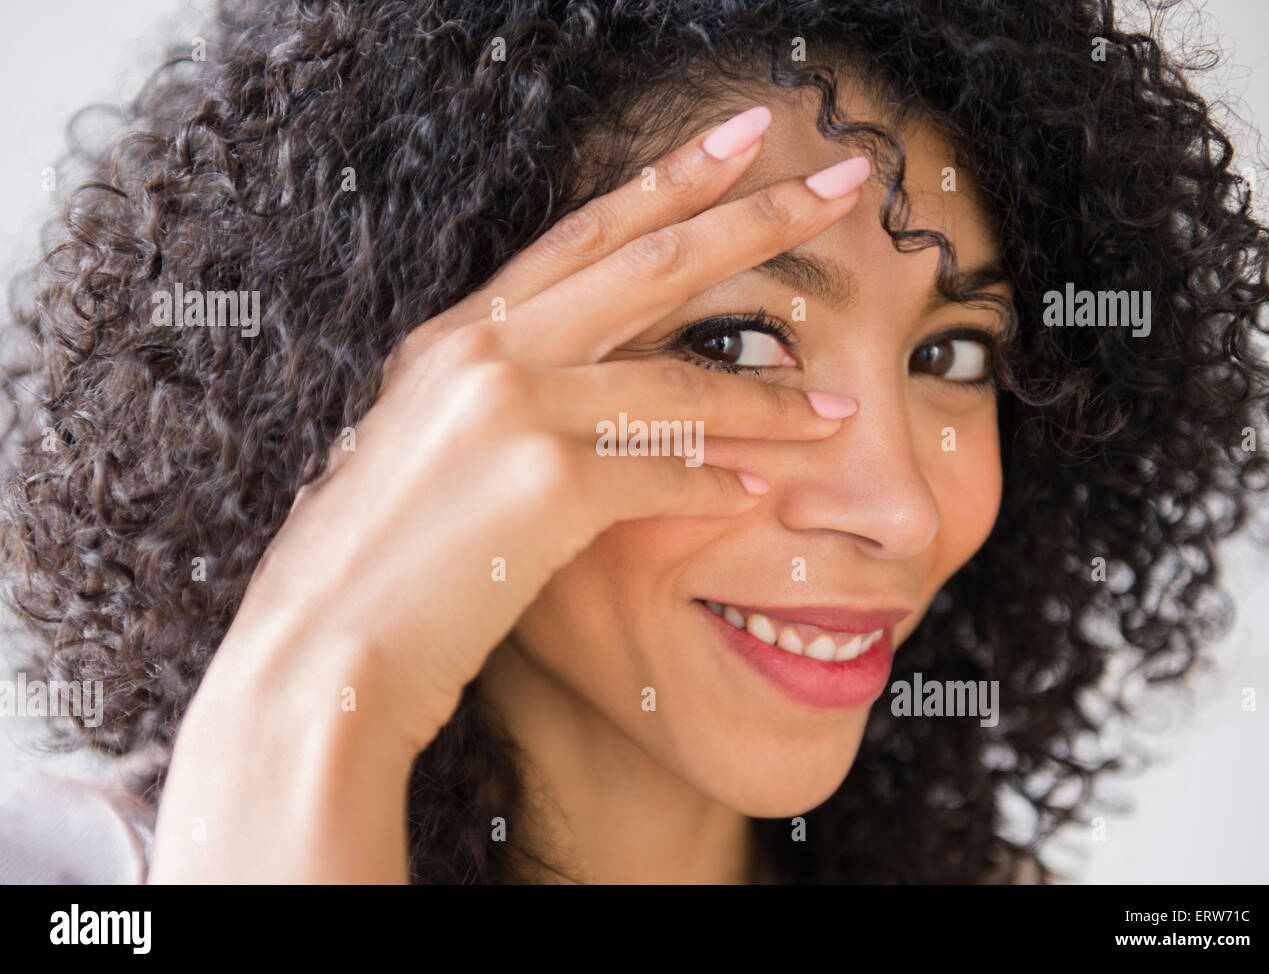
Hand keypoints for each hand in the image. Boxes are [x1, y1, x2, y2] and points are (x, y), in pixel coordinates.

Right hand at [148, 106, 869, 880]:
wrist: (316, 653)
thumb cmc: (378, 567)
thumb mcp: (431, 451)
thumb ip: (500, 401)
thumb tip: (588, 389)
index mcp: (456, 337)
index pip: (586, 236)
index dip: (672, 180)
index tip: (747, 141)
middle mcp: (481, 351)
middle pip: (651, 261)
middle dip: (759, 216)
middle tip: (846, 179)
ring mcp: (508, 407)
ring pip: (679, 379)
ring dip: (770, 399)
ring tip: (840, 408)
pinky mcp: (539, 481)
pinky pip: (665, 469)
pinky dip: (716, 484)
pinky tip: (758, 497)